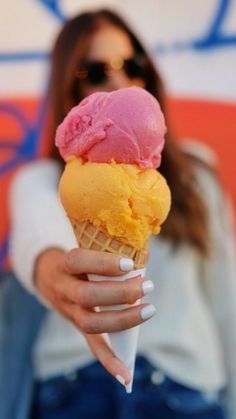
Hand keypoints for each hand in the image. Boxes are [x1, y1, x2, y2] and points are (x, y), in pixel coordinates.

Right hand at [35, 247, 155, 386]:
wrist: (47, 275)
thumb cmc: (77, 261)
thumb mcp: (84, 252)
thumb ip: (105, 260)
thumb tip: (140, 271)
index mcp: (64, 265)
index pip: (78, 261)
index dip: (103, 264)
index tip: (130, 264)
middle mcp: (63, 289)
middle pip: (87, 296)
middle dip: (120, 293)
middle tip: (148, 286)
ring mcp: (68, 311)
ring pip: (90, 323)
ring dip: (123, 320)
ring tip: (149, 310)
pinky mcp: (77, 326)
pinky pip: (92, 345)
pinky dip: (109, 362)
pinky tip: (125, 375)